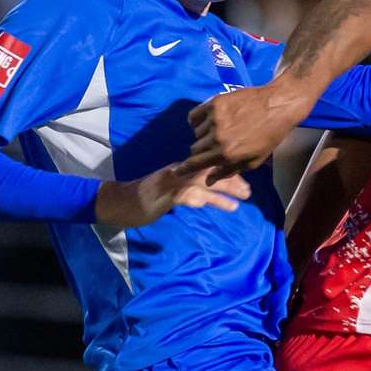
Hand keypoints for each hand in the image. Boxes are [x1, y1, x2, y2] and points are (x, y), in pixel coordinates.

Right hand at [94, 162, 251, 227]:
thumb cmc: (150, 198)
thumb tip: (213, 190)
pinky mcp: (160, 196)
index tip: (248, 179)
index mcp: (183, 170)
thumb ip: (192, 188)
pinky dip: (193, 199)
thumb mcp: (174, 191)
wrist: (121, 202)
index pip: (210, 166)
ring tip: (236, 204)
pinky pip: (180, 196)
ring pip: (198, 183)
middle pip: (209, 172)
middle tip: (249, 192)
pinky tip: (204, 204)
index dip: (229, 171)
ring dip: (218, 193)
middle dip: (230, 181)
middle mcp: (178, 172)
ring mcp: (169, 183)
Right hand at [180, 77, 313, 174]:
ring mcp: (214, 119)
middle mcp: (217, 138)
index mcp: (226, 154)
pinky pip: (195, 115)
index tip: (176, 171)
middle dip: (202, 150)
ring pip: (196, 132)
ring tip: (220, 130)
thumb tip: (209, 180)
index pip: (196, 164)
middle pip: (195, 148)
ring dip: (204, 134)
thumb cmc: (268, 136)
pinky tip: (209, 120)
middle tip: (215, 145)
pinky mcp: (214, 103)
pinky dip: (198, 119)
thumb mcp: (253, 161)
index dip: (184, 169)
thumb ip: (229, 171)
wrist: (276, 106)